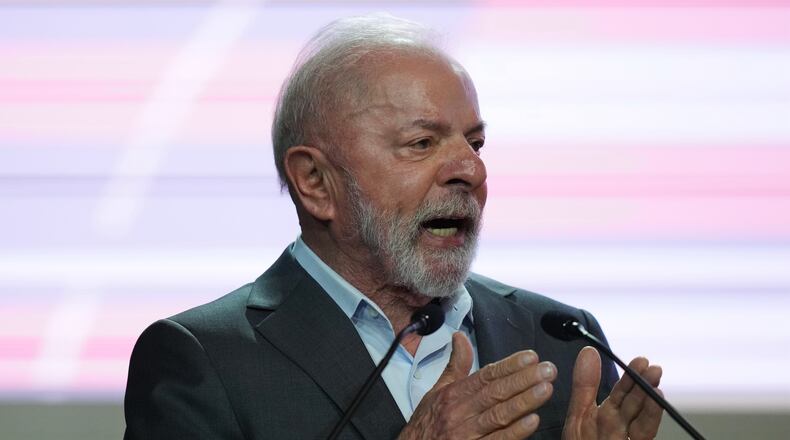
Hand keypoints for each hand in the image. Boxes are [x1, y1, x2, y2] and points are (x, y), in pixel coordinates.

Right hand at [399, 332, 556, 439]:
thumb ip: (455, 365)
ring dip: (524, 402)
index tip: (530, 357)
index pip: (485, 376)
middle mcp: (460, 412)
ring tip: (545, 389)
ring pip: (499, 415)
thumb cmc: (426, 424)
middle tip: (548, 370)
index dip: (509, 366)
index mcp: (454, 394)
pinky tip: (532, 421)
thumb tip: (460, 337)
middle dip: (523, 380)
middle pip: (495, 392)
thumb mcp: (437, 391)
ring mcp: (467, 434)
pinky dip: (515, 432)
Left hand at [562, 347, 663, 439]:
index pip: (622, 396)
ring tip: (656, 385)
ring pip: (642, 424)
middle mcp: (620, 431)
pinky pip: (643, 436)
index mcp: (606, 419)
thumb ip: (585, 387)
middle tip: (652, 368)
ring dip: (650, 405)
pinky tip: (654, 405)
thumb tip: (589, 352)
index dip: (630, 378)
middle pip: (635, 407)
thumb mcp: (578, 418)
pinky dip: (649, 421)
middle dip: (643, 387)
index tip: (642, 360)